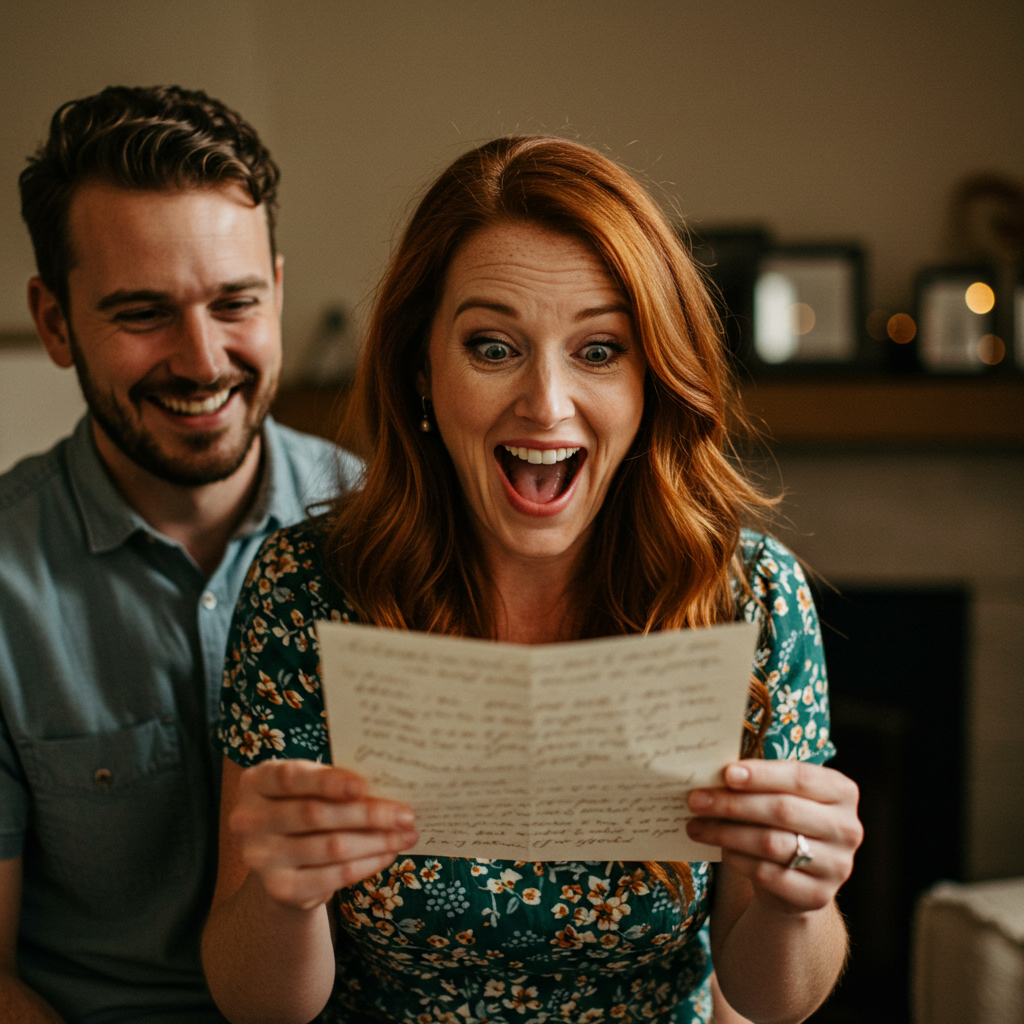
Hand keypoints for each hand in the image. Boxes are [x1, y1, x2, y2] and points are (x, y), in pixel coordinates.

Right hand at [229, 759, 417, 910]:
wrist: (282, 861)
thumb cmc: (304, 807)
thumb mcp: (308, 787)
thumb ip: (333, 782)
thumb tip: (388, 785)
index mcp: (256, 782)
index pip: (291, 778)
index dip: (328, 781)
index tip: (364, 785)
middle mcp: (249, 820)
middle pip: (316, 815)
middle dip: (368, 814)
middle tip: (406, 814)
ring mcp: (260, 858)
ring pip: (330, 847)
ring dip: (376, 841)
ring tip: (407, 835)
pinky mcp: (280, 888)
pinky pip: (333, 876)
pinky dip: (367, 864)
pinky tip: (388, 854)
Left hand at [686, 760, 861, 913]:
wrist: (797, 879)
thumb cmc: (784, 823)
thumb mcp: (780, 796)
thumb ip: (759, 782)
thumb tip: (712, 772)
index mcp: (842, 792)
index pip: (800, 777)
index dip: (762, 774)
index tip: (726, 774)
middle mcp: (847, 828)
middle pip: (782, 810)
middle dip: (733, 803)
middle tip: (696, 800)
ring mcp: (836, 865)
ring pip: (771, 843)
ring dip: (726, 832)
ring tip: (696, 826)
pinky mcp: (818, 896)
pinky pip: (768, 874)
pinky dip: (738, 859)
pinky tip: (720, 849)